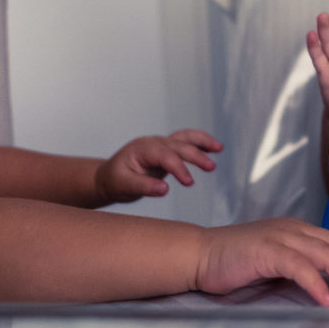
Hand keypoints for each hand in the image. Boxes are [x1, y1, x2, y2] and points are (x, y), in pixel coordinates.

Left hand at [95, 129, 222, 203]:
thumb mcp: (124, 186)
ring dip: (202, 142)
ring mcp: (161, 144)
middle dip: (196, 155)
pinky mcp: (167, 150)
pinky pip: (185, 142)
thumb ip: (144, 187)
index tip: (190, 182)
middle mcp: (153, 143)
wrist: (109, 177)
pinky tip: (214, 148)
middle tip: (211, 167)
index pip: (165, 156)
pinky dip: (200, 143)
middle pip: (179, 145)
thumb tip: (165, 189)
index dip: (179, 168)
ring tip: (219, 148)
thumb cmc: (115, 181)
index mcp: (142, 148)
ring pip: (185, 138)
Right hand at [193, 218, 328, 306]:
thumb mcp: (275, 265)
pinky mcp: (265, 250)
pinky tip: (327, 301)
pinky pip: (298, 266)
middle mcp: (294, 229)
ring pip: (325, 255)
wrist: (198, 255)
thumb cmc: (235, 265)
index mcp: (299, 231)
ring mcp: (280, 237)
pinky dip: (316, 283)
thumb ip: (301, 270)